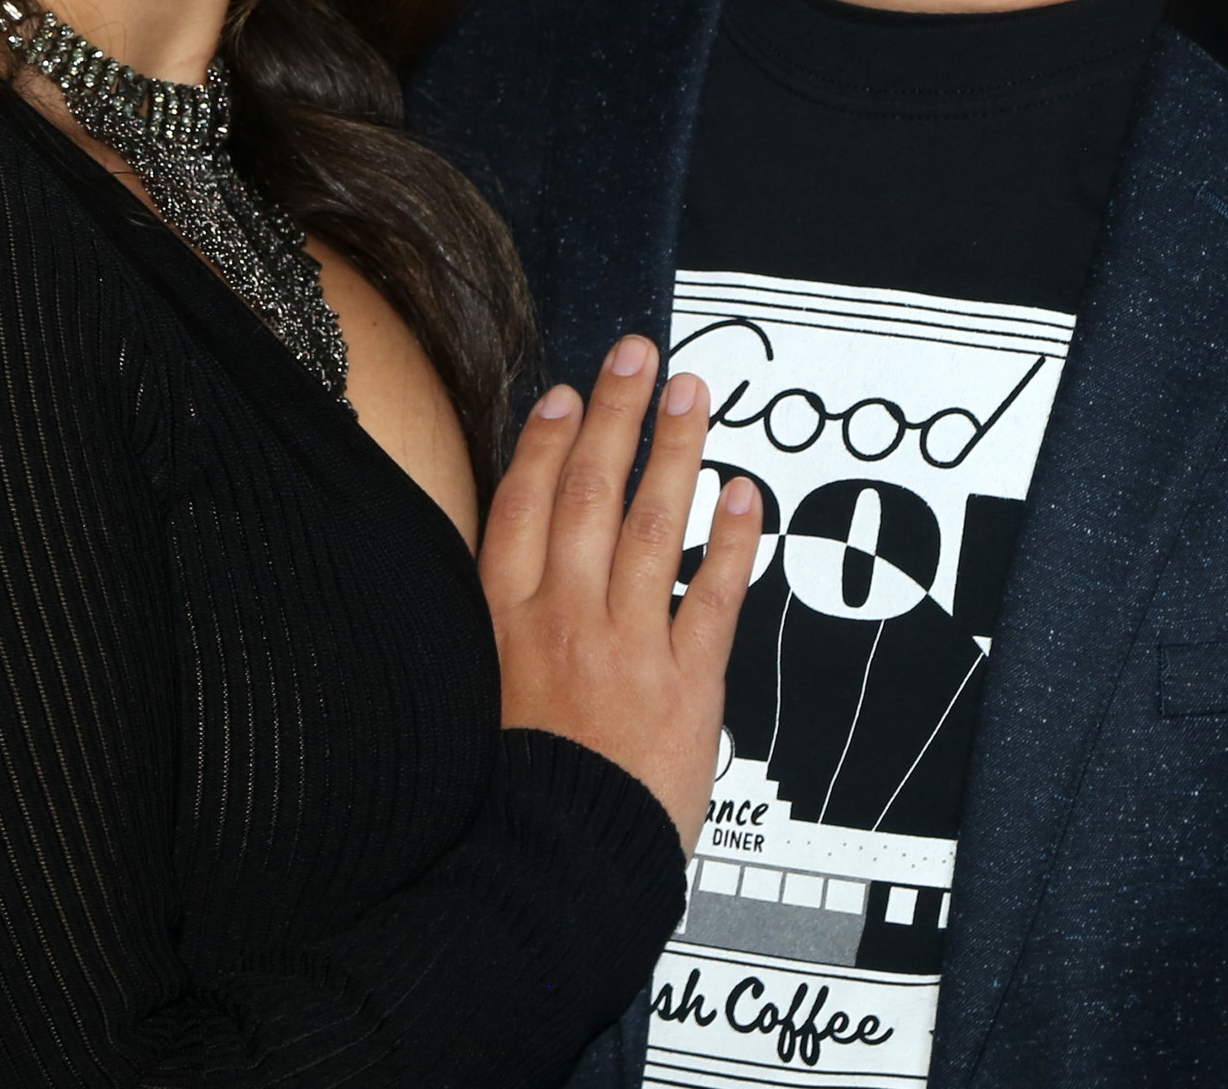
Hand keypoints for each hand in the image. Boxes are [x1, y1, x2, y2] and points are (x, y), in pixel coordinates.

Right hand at [481, 335, 763, 843]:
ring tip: (693, 393)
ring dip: (676, 450)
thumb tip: (521, 568)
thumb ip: (504, 627)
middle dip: (616, 415)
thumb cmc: (517, 797)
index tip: (565, 394)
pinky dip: (735, 540)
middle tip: (639, 353)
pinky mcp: (687, 685)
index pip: (525, 507)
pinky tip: (746, 493)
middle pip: (591, 494)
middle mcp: (564, 621)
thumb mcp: (481, 696)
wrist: (555, 873)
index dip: (547, 443)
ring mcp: (627, 646)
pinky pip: (717, 595)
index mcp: (506, 623)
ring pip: (656, 525)